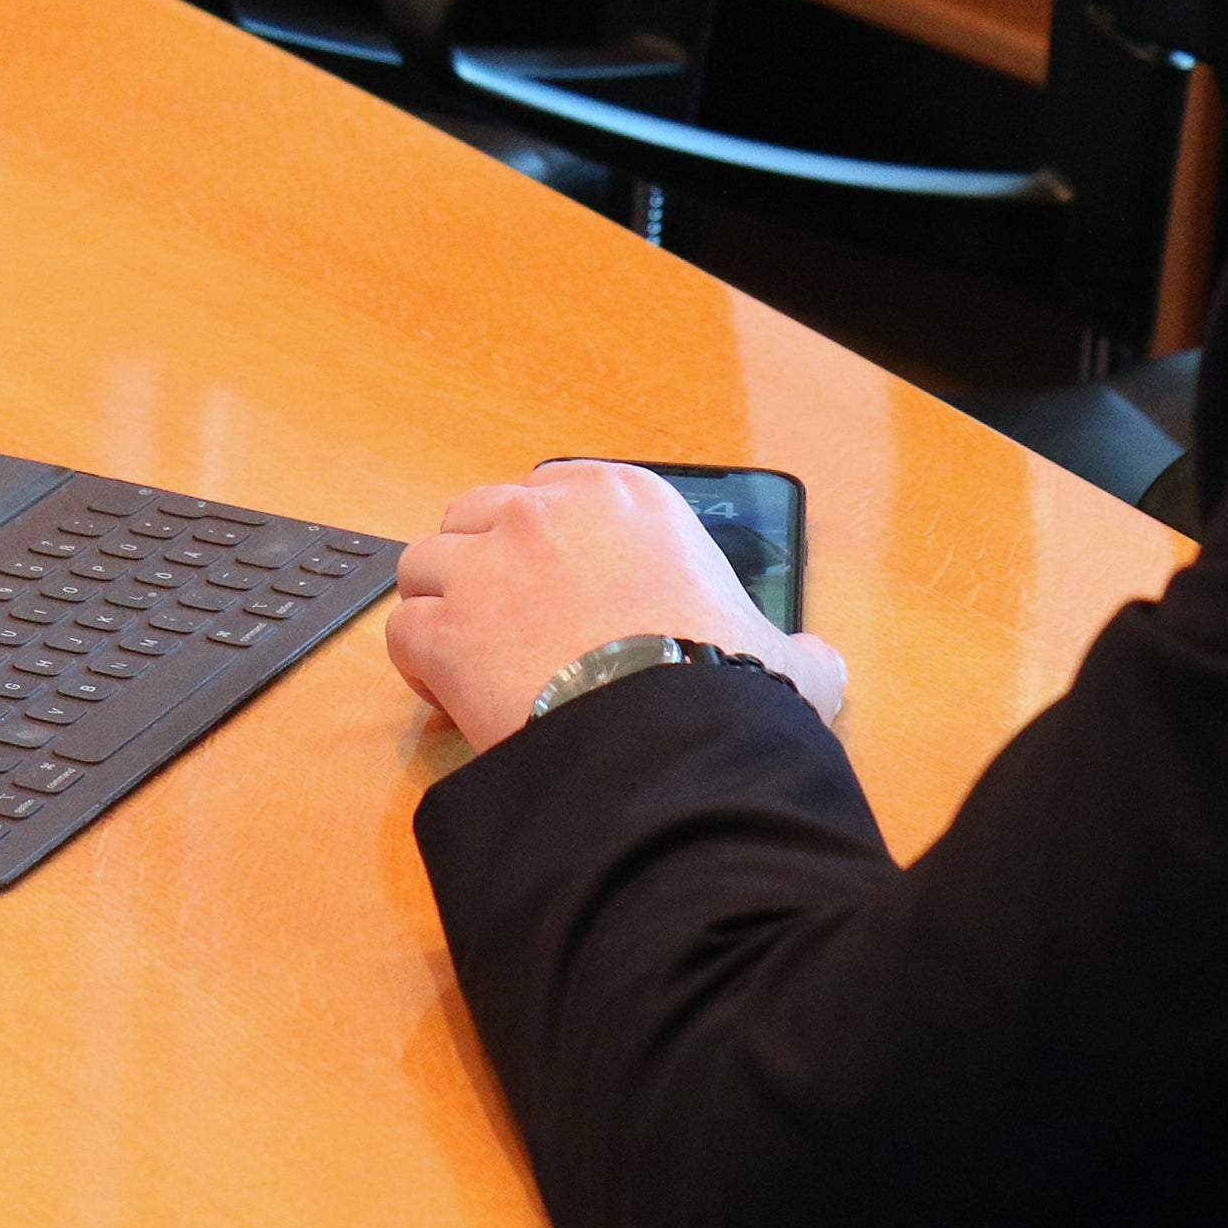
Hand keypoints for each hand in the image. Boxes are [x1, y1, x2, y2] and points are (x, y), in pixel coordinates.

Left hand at [383, 460, 847, 750]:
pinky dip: (421, 665)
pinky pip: (405, 631)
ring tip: (476, 661)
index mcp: (624, 499)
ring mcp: (484, 565)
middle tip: (511, 624)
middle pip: (478, 515)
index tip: (560, 589)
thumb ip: (796, 649)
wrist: (664, 736)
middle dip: (484, 564)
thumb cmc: (722, 686)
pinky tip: (454, 698)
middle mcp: (543, 514)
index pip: (553, 492)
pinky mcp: (443, 627)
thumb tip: (822, 665)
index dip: (546, 543)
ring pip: (426, 565)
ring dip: (443, 609)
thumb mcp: (781, 656)